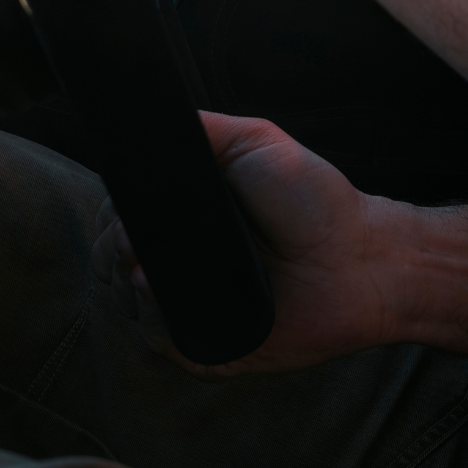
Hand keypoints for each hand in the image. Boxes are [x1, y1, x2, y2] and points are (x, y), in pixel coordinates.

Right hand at [93, 112, 414, 375]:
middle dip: (110, 250)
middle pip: (111, 263)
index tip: (120, 212)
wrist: (358, 258)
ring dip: (121, 284)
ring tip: (143, 266)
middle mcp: (180, 265)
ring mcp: (189, 307)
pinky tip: (157, 294)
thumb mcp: (254, 142)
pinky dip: (150, 319)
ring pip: (124, 305)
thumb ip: (200, 130)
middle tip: (132, 240)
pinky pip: (158, 340)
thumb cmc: (313, 199)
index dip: (112, 218)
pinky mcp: (205, 347)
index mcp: (184, 221)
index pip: (120, 222)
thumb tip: (144, 120)